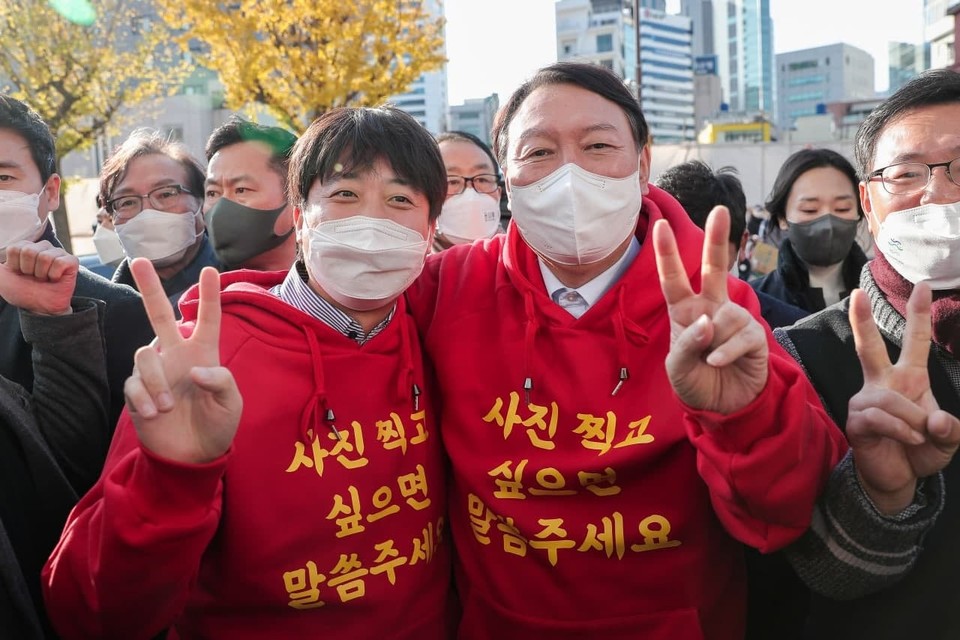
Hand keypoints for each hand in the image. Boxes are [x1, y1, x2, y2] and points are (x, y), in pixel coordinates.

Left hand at [0, 240, 77, 314]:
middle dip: (29, 270)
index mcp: (25, 247)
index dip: (15, 265)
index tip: (20, 273)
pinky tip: (55, 279)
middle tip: (34, 277)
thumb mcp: (0, 278)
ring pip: (45, 256)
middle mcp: (42, 247)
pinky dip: (54, 275)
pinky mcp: (71, 261)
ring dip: (41, 274)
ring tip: (44, 279)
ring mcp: (58, 252)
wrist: (40, 307)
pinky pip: (60, 262)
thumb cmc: (21, 292)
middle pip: (30, 251)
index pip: (16, 248)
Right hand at [124, 258, 241, 463]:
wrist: (194, 456)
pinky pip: (133, 383)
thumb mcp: (231, 404)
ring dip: (156, 380)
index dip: (209, 296)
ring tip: (169, 406)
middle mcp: (177, 355)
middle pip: (158, 314)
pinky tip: (155, 414)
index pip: (207, 319)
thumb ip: (221, 382)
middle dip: (149, 287)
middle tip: (139, 260)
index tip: (209, 271)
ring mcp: (155, 372)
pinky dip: (144, 398)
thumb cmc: (218, 425)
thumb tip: (195, 370)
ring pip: (145, 354)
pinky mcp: (137, 391)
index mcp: (205, 353)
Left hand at [653, 206, 768, 412]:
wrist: (723, 407)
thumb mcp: (677, 367)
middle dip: (717, 239)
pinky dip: (725, 352)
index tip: (660, 224)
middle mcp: (710, 308)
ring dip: (712, 343)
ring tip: (710, 362)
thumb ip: (686, 344)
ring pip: (723, 317)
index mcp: (685, 312)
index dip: (667, 254)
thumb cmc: (695, 382)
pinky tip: (719, 363)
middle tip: (719, 210)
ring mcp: (733, 319)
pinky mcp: (753, 335)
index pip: (673, 280)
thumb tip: (707, 321)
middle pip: (714, 268)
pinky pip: (739, 336)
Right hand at [847, 282, 959, 514]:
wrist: (897, 479)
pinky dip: (901, 430)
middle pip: (870, 348)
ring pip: (888, 399)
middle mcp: (882, 383)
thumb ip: (949, 430)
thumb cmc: (920, 451)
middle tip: (857, 293)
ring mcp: (866, 401)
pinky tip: (910, 441)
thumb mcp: (947, 441)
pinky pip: (879, 418)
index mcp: (908, 379)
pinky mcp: (856, 421)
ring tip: (920, 438)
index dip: (920, 315)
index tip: (925, 286)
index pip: (914, 343)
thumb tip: (935, 420)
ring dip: (912, 420)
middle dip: (863, 321)